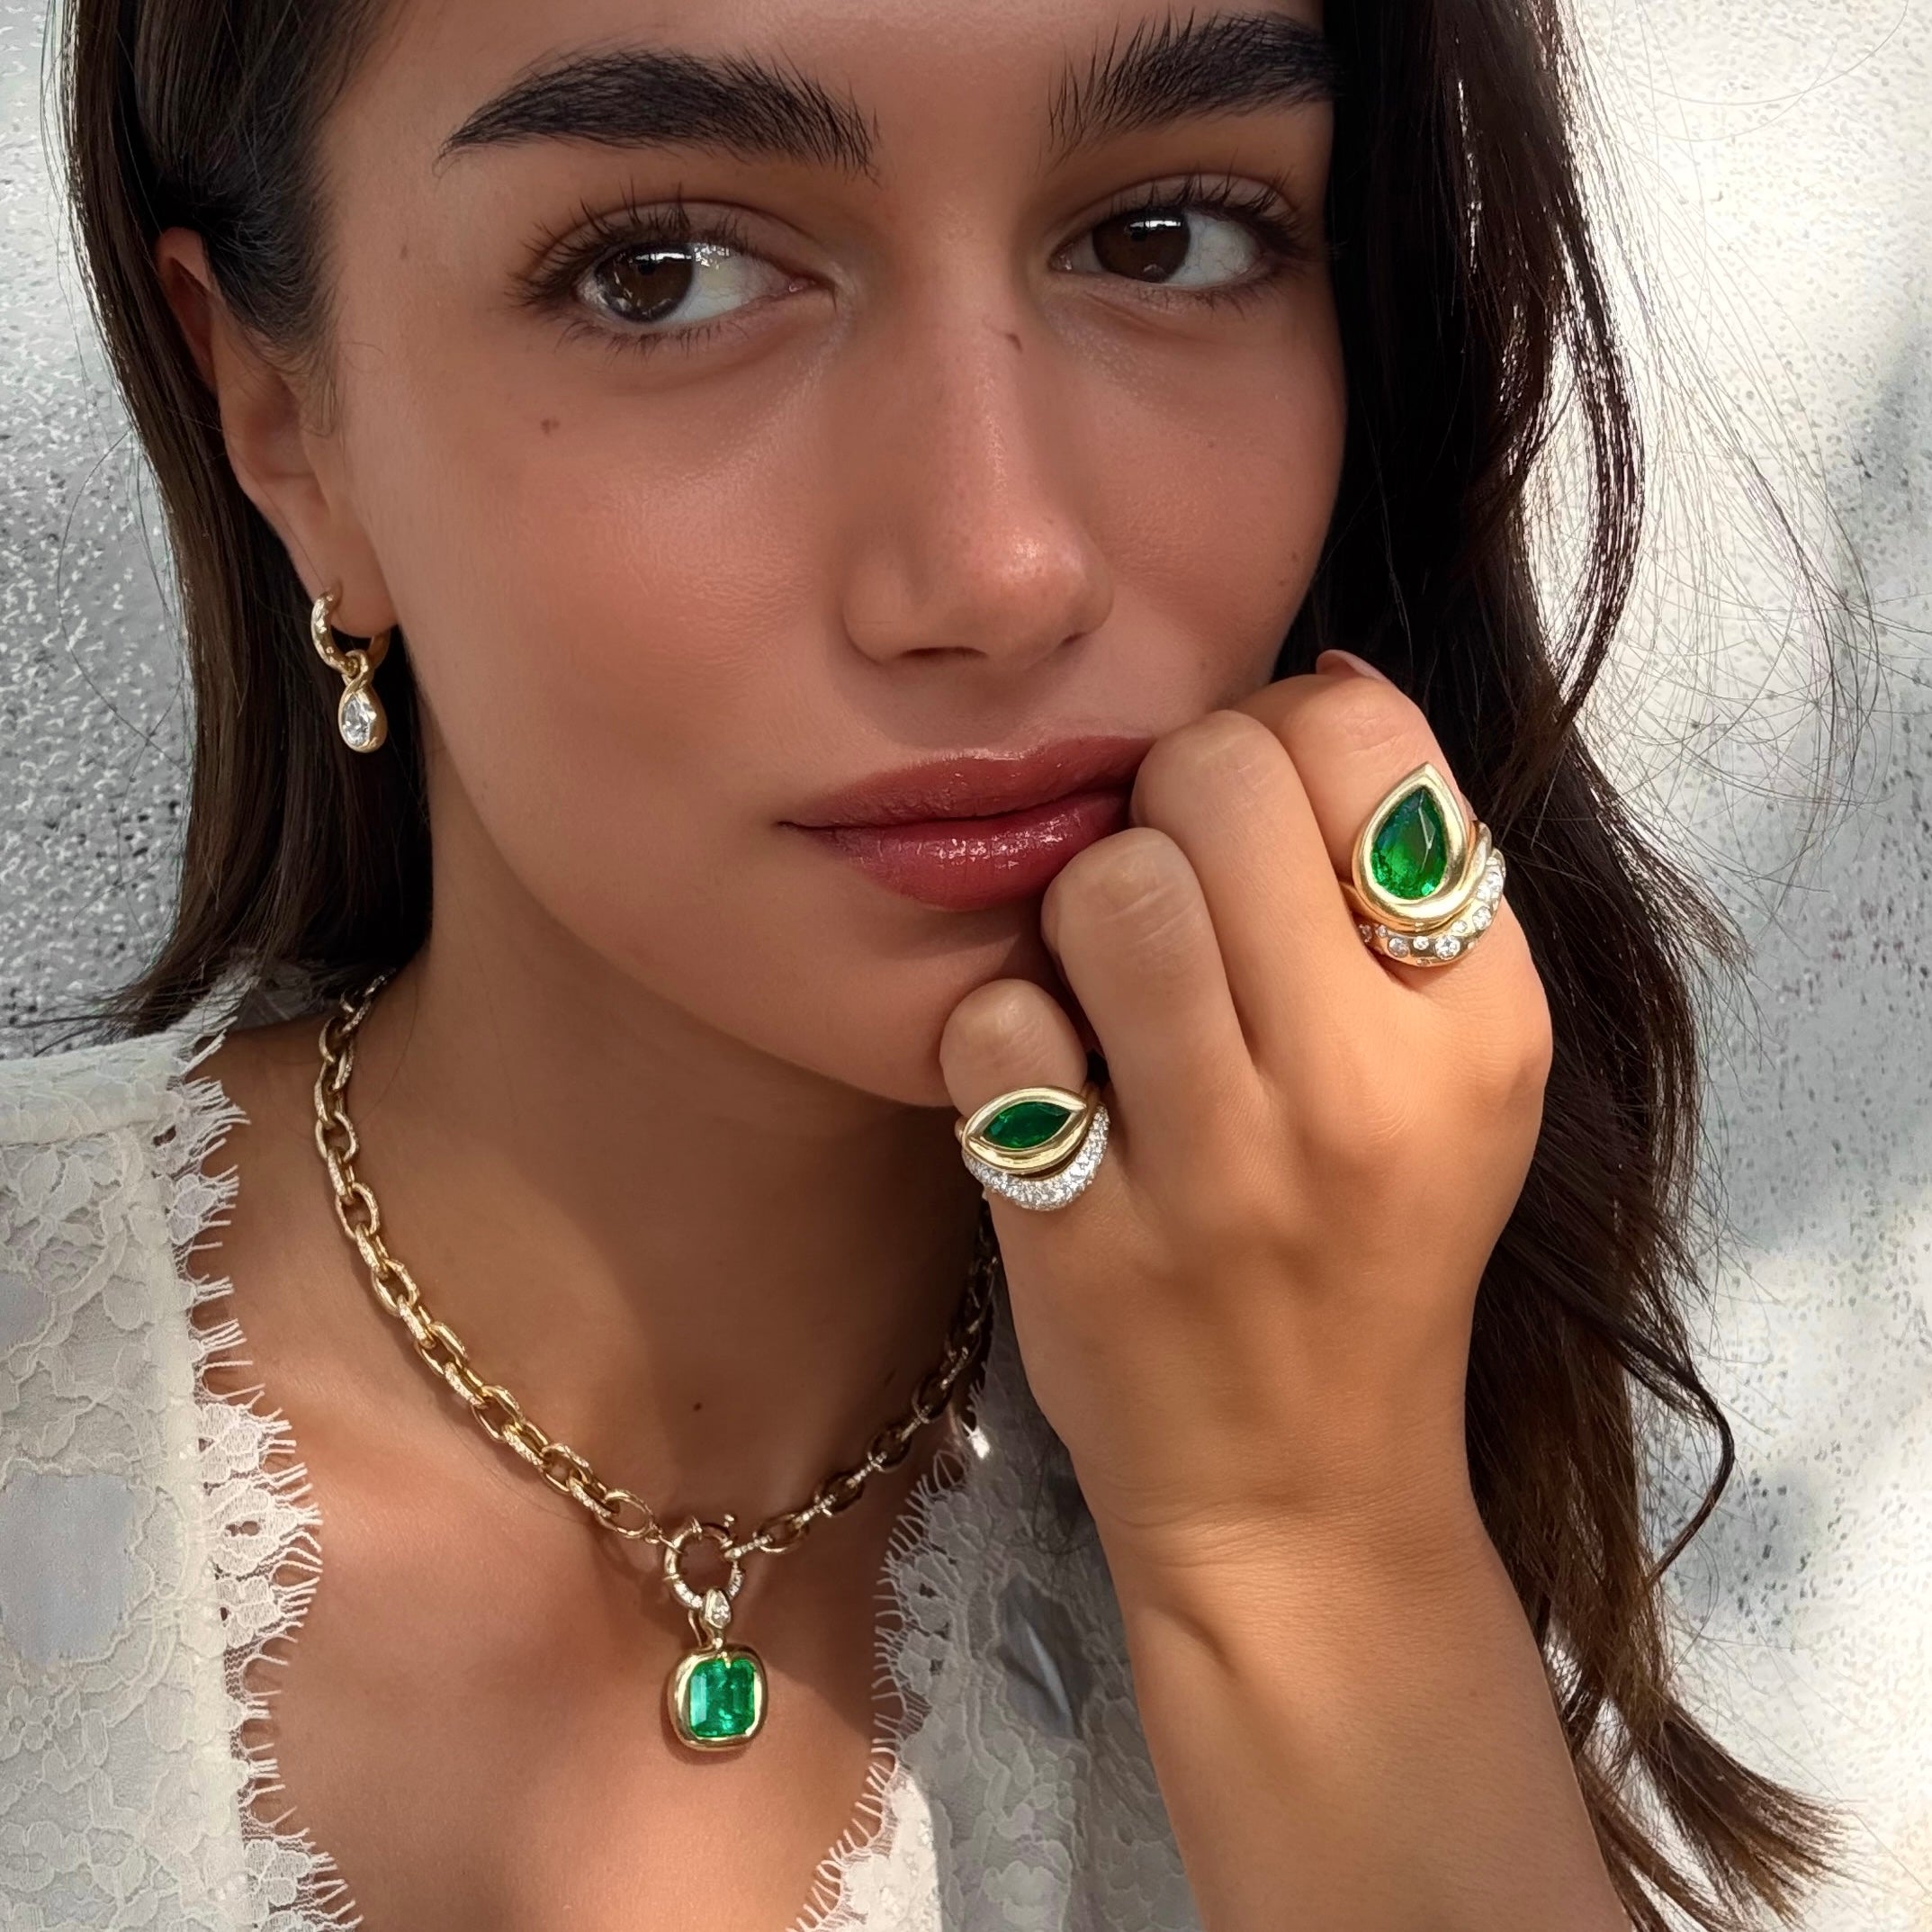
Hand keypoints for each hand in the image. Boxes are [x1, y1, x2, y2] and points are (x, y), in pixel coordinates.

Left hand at [939, 653, 1554, 1586]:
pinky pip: (997, 1024)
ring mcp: (1216, 1171)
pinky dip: (1002, 1032)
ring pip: (1104, 883)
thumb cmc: (1370, 1244)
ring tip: (1110, 978)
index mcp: (1477, 1022)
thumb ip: (1408, 881)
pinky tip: (1049, 1083)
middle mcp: (1361, 1087)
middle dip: (1170, 794)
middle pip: (1214, 775)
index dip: (1281, 731)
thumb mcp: (1463, 1071)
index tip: (1261, 815)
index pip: (1360, 733)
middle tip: (1174, 879)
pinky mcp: (1083, 1237)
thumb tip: (1311, 682)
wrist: (1297, 1485)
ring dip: (1084, 905)